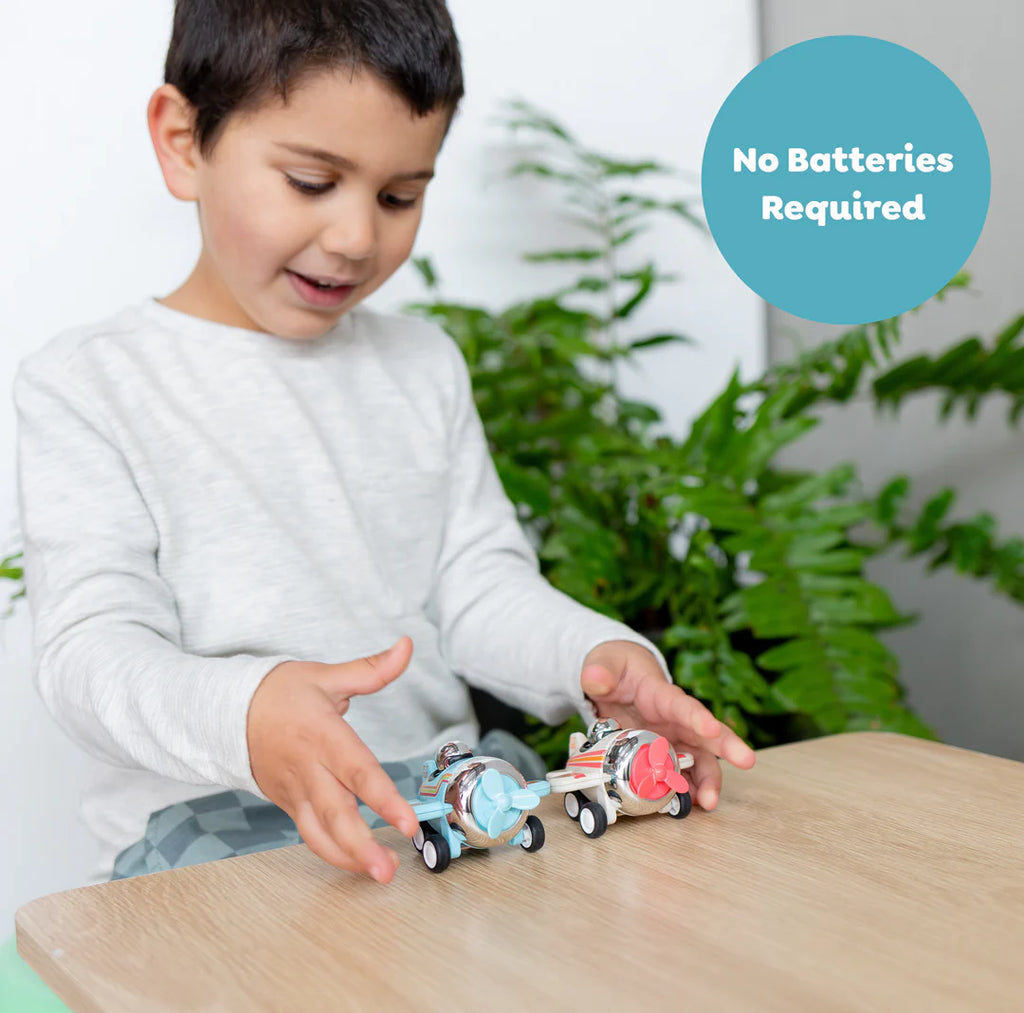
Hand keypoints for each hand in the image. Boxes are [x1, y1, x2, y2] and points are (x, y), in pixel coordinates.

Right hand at [247, 637, 419, 882]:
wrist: (226, 711)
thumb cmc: (280, 692)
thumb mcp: (326, 676)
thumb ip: (372, 669)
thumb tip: (406, 646)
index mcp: (323, 736)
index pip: (358, 772)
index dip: (383, 800)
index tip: (407, 823)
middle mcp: (309, 769)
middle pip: (337, 815)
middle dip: (363, 847)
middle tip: (389, 871)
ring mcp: (296, 791)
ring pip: (320, 834)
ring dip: (349, 858)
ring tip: (378, 875)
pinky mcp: (287, 804)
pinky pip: (310, 834)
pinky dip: (332, 852)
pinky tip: (357, 863)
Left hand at [580, 640, 755, 810]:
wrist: (614, 679)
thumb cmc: (616, 668)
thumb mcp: (604, 662)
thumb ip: (599, 670)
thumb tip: (595, 679)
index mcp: (661, 694)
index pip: (682, 704)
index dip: (696, 716)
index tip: (711, 729)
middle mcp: (673, 719)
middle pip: (705, 733)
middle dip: (727, 747)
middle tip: (747, 761)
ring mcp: (671, 739)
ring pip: (698, 760)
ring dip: (706, 780)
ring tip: (709, 802)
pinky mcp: (663, 755)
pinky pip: (680, 774)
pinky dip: (686, 791)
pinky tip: (689, 806)